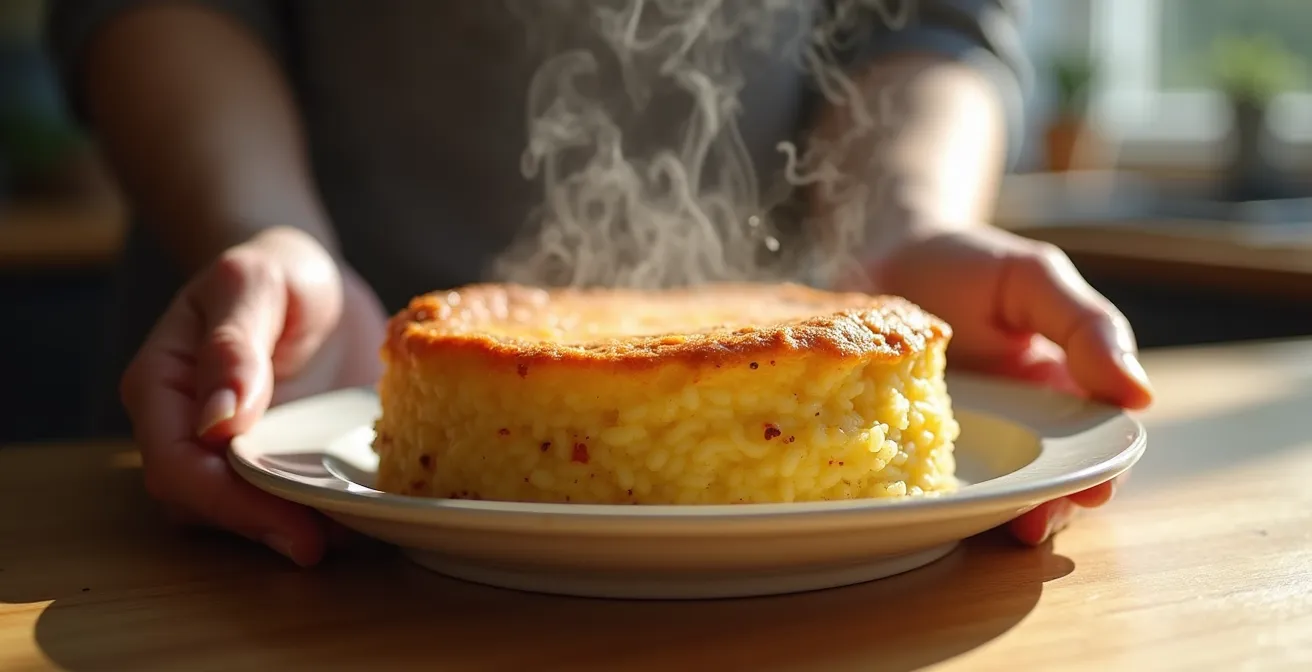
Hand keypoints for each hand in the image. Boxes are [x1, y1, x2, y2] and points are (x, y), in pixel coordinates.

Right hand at [120, 227, 386, 565]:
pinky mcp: (279, 457)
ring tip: (351, 534)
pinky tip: (362, 514)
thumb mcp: (254, 284)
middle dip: (261, 527)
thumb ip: (233, 347)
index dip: (224, 501)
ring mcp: (233, 448)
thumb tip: (217, 422)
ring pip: (243, 510)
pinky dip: (319, 512)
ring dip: (291, 527)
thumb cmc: (274, 266)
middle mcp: (187, 428)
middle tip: (324, 544)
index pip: (174, 464)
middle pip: (204, 502)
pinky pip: (288, 497)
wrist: (311, 273)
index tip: (286, 518)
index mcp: (163, 385)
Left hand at [866, 224, 1153, 544]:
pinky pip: (933, 485)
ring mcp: (965, 440)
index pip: (1095, 443)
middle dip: (1052, 507)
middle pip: (1048, 480)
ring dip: (1005, 515)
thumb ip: (1085, 326)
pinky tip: (939, 512)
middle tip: (1039, 522)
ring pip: (997, 493)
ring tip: (1006, 529)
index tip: (1093, 489)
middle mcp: (1017, 424)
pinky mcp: (910, 447)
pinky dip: (942, 503)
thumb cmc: (964, 262)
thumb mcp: (1032, 278)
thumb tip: (1140, 394)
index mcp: (1059, 388)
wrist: (878, 253)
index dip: (1098, 471)